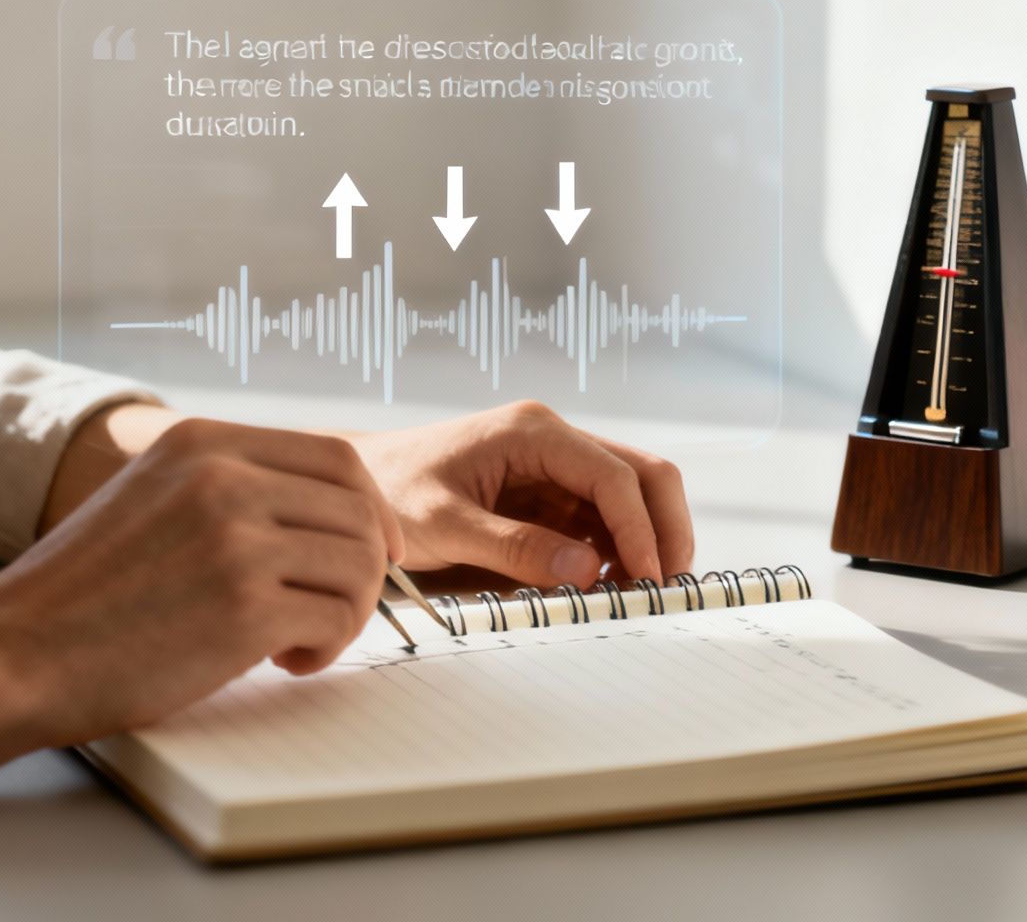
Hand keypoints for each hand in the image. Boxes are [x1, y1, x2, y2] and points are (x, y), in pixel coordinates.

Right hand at [0, 417, 402, 744]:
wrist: (13, 654)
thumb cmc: (81, 594)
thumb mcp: (151, 497)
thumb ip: (226, 486)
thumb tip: (323, 512)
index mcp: (202, 443)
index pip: (338, 456)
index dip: (372, 507)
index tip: (375, 548)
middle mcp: (224, 478)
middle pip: (359, 511)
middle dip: (365, 569)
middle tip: (333, 610)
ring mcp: (236, 539)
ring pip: (358, 565)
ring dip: (347, 613)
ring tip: (298, 639)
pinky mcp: (245, 606)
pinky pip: (336, 619)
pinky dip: (326, 649)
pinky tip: (283, 661)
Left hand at [350, 401, 694, 588]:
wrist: (361, 485)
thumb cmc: (392, 492)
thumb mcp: (444, 524)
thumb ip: (513, 546)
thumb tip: (586, 568)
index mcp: (533, 431)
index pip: (613, 475)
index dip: (640, 528)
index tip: (648, 579)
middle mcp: (554, 439)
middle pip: (643, 474)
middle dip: (664, 529)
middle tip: (665, 587)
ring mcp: (556, 465)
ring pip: (632, 497)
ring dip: (644, 543)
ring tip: (635, 595)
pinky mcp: (551, 493)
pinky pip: (603, 519)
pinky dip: (617, 552)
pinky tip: (606, 586)